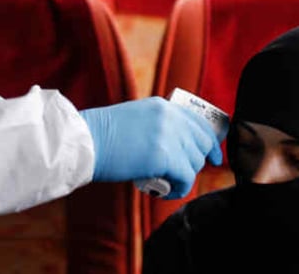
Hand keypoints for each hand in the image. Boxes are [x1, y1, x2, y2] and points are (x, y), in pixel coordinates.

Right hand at [80, 98, 222, 199]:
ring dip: (184, 177)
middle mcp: (170, 117)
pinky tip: (167, 192)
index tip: (214, 157)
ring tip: (167, 183)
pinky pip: (186, 178)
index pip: (199, 123)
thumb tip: (175, 147)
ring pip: (194, 162)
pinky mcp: (164, 156)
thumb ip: (157, 126)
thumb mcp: (135, 119)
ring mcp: (168, 135)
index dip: (211, 142)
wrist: (85, 141)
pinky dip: (180, 189)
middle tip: (185, 175)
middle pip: (201, 143)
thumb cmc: (101, 135)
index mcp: (163, 106)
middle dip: (198, 162)